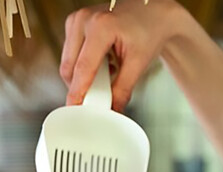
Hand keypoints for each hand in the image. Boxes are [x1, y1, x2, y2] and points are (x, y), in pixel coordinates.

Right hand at [60, 0, 189, 110]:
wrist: (154, 11)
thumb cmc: (150, 29)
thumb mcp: (138, 62)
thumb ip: (123, 89)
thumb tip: (111, 109)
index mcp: (101, 26)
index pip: (83, 68)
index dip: (77, 92)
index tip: (74, 108)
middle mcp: (84, 19)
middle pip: (70, 66)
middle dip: (80, 86)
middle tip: (98, 98)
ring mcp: (77, 19)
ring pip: (68, 61)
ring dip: (82, 75)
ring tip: (107, 72)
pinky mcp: (74, 23)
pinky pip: (70, 53)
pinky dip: (82, 64)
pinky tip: (102, 63)